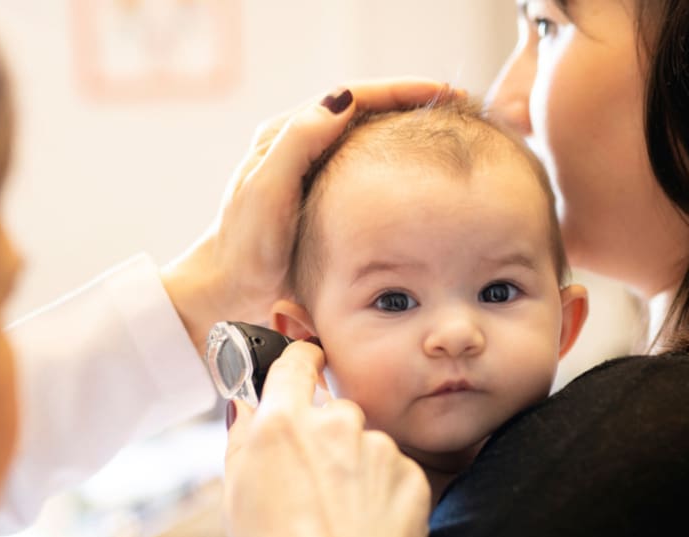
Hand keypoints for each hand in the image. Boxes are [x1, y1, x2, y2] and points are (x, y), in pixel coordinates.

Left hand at [162, 80, 462, 351]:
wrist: (231, 293)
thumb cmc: (245, 247)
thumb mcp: (267, 190)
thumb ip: (298, 142)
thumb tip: (343, 99)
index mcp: (289, 135)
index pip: (354, 97)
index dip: (401, 90)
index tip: (442, 92)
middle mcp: (305, 148)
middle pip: (368, 112)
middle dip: (413, 104)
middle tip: (457, 107)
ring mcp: (319, 175)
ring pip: (373, 140)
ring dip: (411, 132)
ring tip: (451, 133)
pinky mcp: (330, 203)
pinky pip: (374, 174)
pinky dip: (403, 168)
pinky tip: (427, 178)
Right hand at [223, 341, 430, 536]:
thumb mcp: (236, 497)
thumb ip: (242, 439)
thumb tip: (246, 407)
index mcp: (285, 423)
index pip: (297, 363)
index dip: (301, 359)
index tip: (306, 360)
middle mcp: (336, 423)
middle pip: (333, 411)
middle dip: (325, 436)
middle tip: (313, 482)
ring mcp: (378, 447)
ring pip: (365, 442)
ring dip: (355, 465)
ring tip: (339, 514)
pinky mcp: (410, 472)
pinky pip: (393, 469)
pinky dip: (382, 489)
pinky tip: (366, 522)